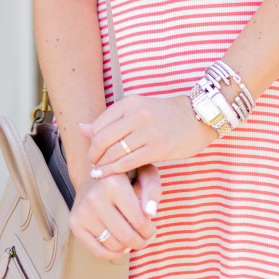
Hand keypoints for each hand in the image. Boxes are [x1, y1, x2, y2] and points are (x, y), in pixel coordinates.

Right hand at [69, 163, 160, 260]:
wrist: (93, 176)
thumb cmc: (125, 177)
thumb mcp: (144, 174)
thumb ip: (152, 190)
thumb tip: (150, 213)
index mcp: (113, 183)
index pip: (139, 220)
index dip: (149, 231)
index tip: (151, 231)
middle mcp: (95, 197)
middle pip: (126, 236)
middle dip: (140, 242)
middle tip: (144, 239)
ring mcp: (83, 212)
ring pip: (113, 245)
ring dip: (127, 247)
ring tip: (131, 238)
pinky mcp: (75, 224)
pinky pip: (97, 251)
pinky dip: (112, 253)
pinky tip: (120, 245)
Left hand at [78, 94, 215, 178]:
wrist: (197, 117)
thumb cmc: (165, 114)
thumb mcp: (138, 109)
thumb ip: (110, 120)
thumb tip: (81, 128)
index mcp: (131, 102)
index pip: (99, 124)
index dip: (91, 141)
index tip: (92, 151)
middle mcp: (137, 114)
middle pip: (102, 139)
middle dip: (94, 155)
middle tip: (93, 164)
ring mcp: (148, 131)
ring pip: (114, 152)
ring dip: (102, 165)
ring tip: (99, 172)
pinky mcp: (158, 148)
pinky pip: (128, 162)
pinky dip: (114, 171)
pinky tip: (109, 175)